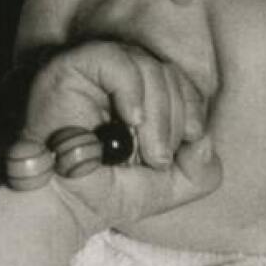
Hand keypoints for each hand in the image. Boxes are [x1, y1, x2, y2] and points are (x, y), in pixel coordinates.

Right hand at [23, 39, 219, 230]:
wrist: (60, 206)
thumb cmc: (104, 192)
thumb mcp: (167, 187)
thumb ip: (201, 170)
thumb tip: (206, 139)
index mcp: (137, 93)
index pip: (177, 78)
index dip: (192, 105)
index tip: (191, 138)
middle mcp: (115, 76)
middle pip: (166, 71)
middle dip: (175, 119)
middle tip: (157, 158)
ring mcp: (91, 69)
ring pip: (146, 65)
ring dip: (157, 115)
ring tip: (144, 152)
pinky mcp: (68, 66)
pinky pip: (114, 59)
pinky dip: (131, 90)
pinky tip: (130, 119)